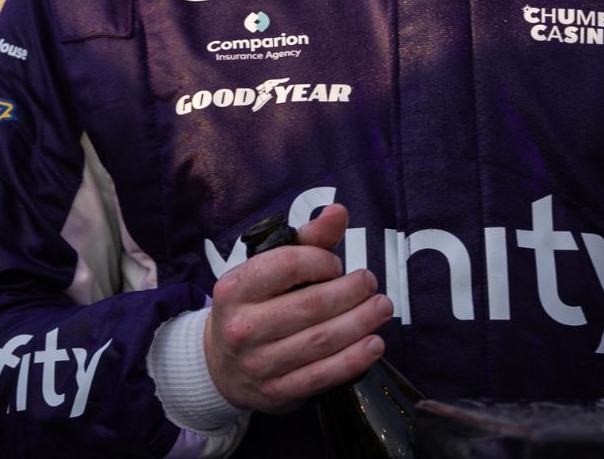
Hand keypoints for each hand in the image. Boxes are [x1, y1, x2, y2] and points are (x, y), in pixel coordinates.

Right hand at [203, 203, 392, 412]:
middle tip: (372, 284)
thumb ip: (307, 239)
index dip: (321, 261)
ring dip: (361, 323)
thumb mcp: (268, 269)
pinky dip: (354, 359)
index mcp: (235, 289)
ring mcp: (258, 364)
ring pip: (321, 341)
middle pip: (311, 305)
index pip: (286, 265)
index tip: (336, 265)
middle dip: (351, 292)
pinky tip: (374, 344)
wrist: (221, 366)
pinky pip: (323, 375)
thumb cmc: (254, 306)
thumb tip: (338, 211)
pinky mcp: (278, 392)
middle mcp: (242, 327)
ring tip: (381, 308)